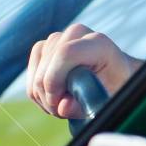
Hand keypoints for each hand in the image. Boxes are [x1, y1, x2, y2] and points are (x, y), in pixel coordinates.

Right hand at [26, 23, 141, 118]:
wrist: (114, 76)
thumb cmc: (114, 87)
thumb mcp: (107, 99)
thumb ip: (85, 105)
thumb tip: (63, 107)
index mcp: (99, 43)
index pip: (65, 53)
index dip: (54, 80)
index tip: (58, 103)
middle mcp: (77, 34)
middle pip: (47, 64)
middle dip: (48, 94)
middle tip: (62, 111)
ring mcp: (59, 38)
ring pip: (36, 71)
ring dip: (43, 95)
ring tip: (63, 103)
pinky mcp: (45, 47)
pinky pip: (31, 73)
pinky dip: (37, 91)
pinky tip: (55, 97)